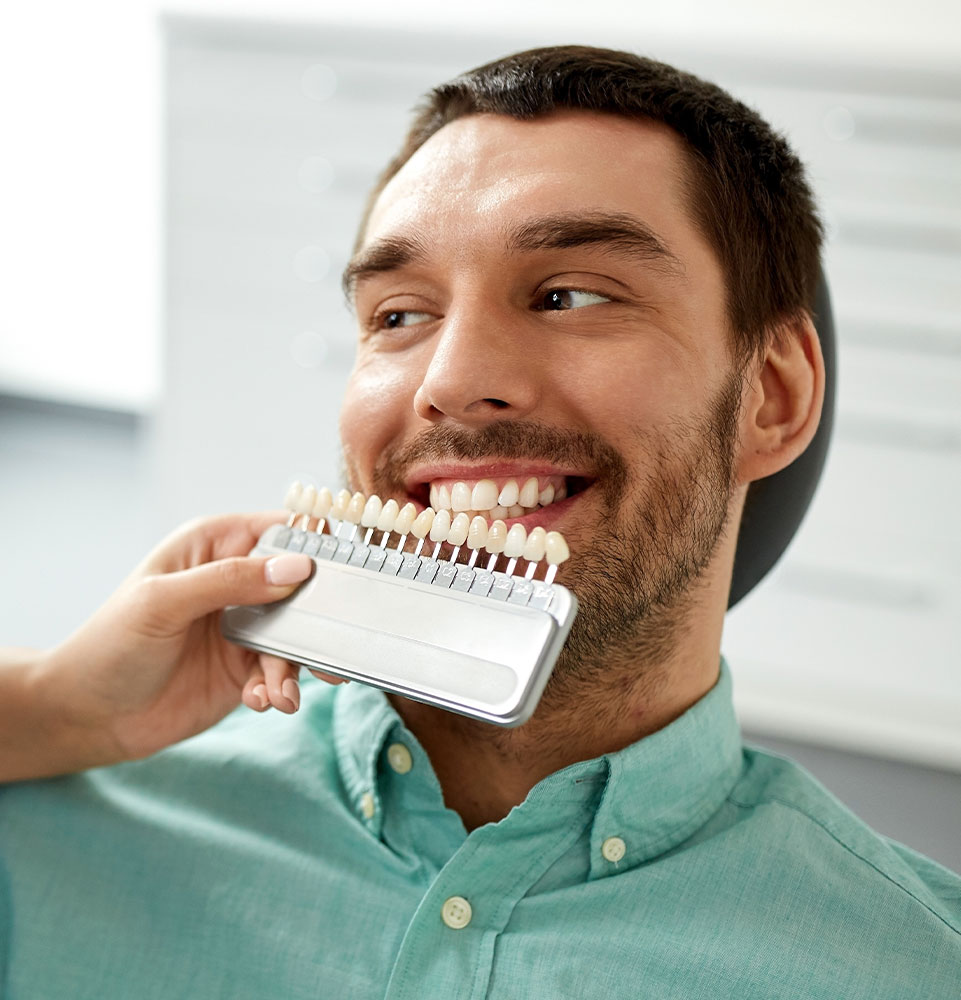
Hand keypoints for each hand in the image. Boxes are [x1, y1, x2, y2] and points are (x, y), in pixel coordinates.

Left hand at [19, 512, 341, 776]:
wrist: (88, 717)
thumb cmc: (109, 646)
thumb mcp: (163, 602)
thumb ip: (229, 580)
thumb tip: (296, 567)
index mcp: (215, 546)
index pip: (280, 530)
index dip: (312, 546)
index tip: (336, 574)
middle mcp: (236, 581)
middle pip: (300, 586)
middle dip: (316, 618)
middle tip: (329, 648)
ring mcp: (244, 626)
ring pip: (297, 635)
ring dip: (295, 666)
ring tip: (280, 694)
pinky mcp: (247, 668)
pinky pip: (282, 672)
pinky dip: (279, 689)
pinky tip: (260, 702)